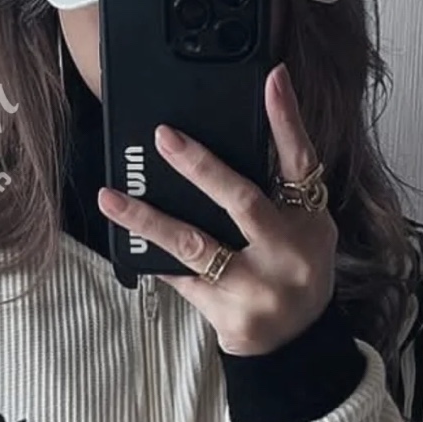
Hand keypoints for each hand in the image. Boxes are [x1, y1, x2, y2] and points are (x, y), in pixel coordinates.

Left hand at [96, 62, 337, 356]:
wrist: (295, 345)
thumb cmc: (292, 272)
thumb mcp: (303, 230)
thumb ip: (275, 192)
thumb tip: (222, 145)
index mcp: (309, 221)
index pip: (299, 160)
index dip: (286, 118)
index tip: (271, 76)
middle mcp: (287, 253)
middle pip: (242, 200)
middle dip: (200, 166)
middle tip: (163, 136)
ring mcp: (257, 287)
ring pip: (195, 245)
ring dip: (148, 218)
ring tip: (113, 198)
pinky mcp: (227, 313)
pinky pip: (180, 277)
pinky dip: (152, 257)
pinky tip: (123, 240)